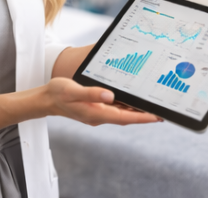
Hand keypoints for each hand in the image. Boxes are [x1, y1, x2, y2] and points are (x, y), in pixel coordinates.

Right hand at [43, 77, 160, 126]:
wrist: (46, 99)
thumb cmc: (59, 93)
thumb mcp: (74, 91)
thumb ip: (92, 93)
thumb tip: (110, 95)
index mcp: (96, 113)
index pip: (124, 117)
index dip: (142, 117)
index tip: (157, 116)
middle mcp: (99, 115)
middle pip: (126, 117)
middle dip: (143, 115)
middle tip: (161, 110)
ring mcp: (97, 112)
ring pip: (121, 113)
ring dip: (135, 110)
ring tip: (152, 104)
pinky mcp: (95, 107)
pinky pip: (114, 108)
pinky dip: (125, 104)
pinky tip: (130, 97)